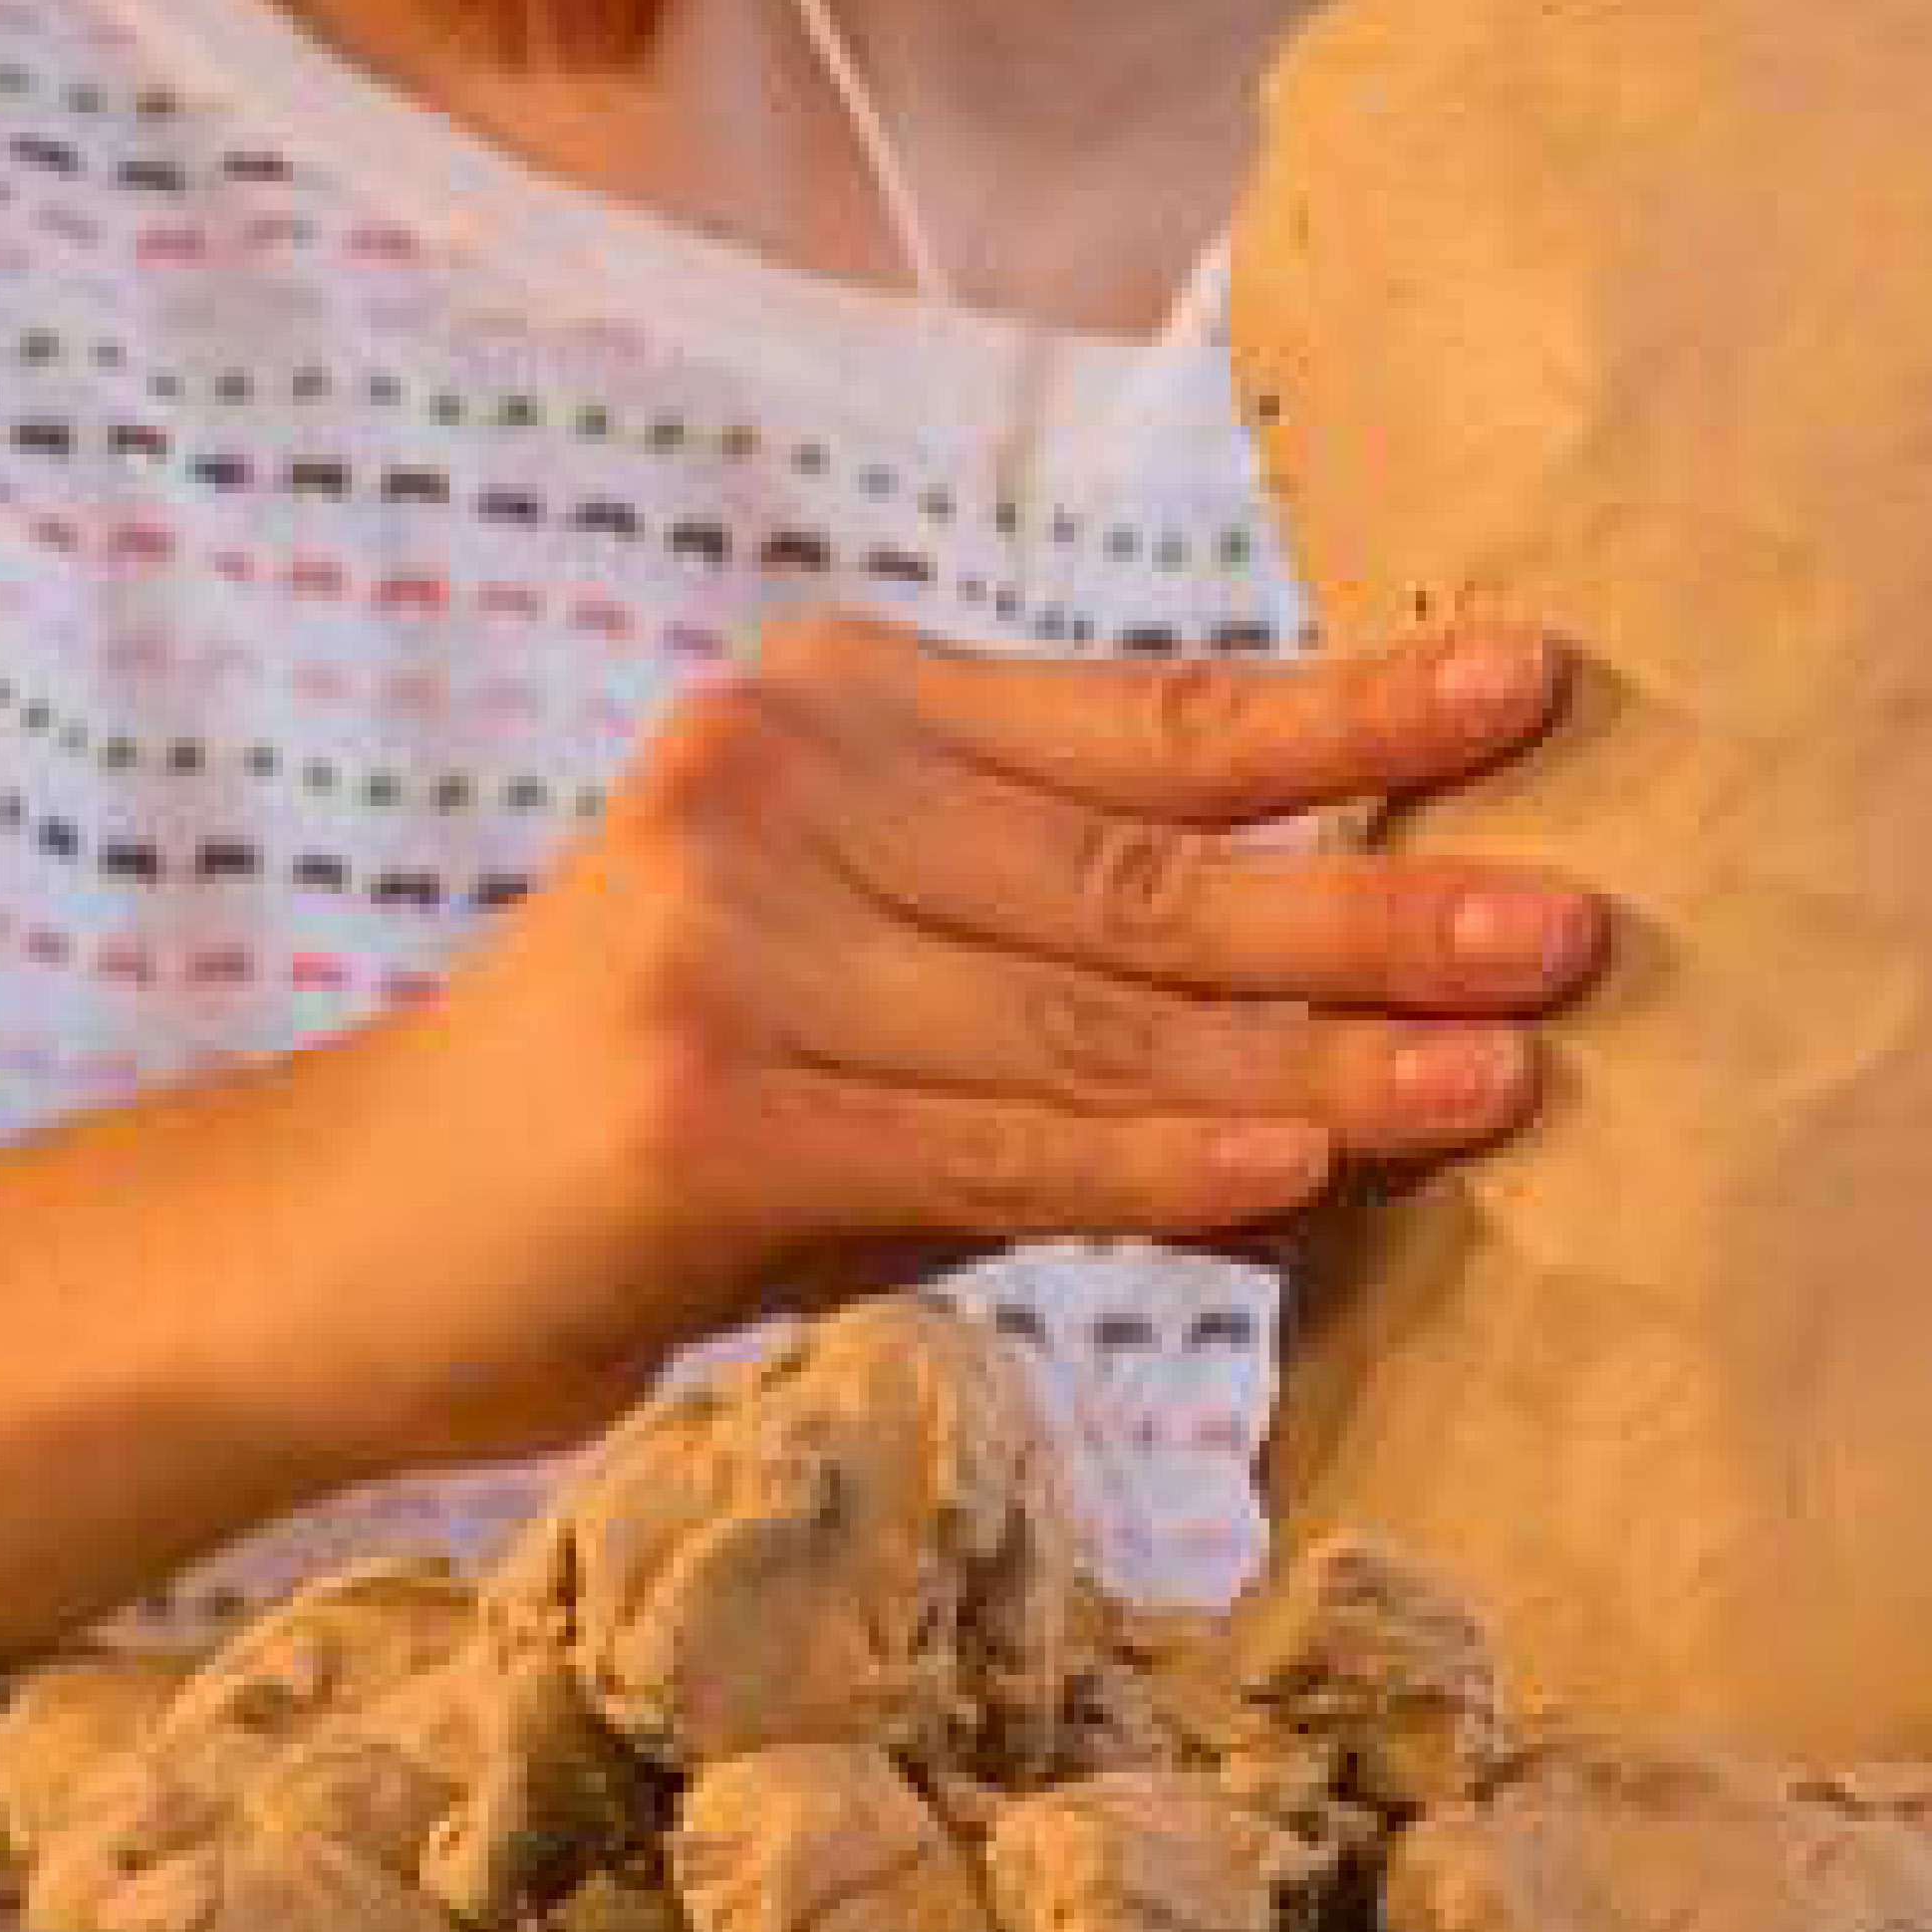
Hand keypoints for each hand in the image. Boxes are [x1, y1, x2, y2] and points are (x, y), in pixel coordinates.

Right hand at [252, 613, 1605, 1474]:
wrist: (352, 1243)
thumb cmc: (656, 1135)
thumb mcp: (863, 1008)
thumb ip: (1068, 990)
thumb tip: (1383, 1039)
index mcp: (820, 710)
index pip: (1139, 723)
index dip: (1347, 717)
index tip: (1534, 689)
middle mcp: (767, 784)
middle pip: (1139, 871)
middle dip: (1376, 905)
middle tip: (1579, 931)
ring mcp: (723, 937)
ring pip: (1089, 1017)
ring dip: (1317, 1057)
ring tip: (1501, 1076)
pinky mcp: (701, 1103)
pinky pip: (988, 1138)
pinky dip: (1154, 1160)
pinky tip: (1295, 1169)